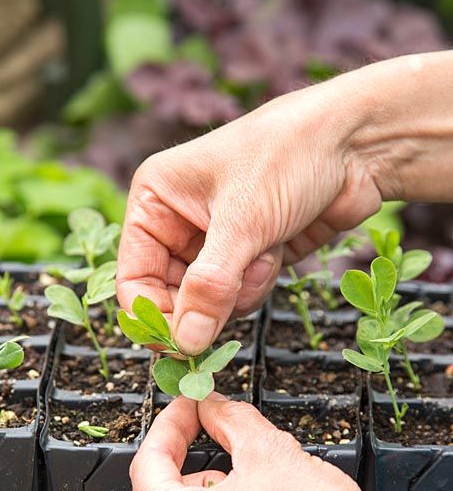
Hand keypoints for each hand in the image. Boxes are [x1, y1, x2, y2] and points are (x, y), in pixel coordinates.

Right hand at [117, 51, 452, 354]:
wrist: (356, 143)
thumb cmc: (289, 156)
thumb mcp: (242, 222)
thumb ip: (209, 288)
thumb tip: (185, 343)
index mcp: (156, 201)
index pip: (134, 278)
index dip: (154, 317)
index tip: (180, 348)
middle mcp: (178, 222)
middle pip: (171, 297)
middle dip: (207, 301)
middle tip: (234, 293)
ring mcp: (216, 241)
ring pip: (209, 302)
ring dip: (240, 289)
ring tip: (265, 250)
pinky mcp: (248, 256)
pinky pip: (241, 296)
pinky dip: (260, 283)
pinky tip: (279, 249)